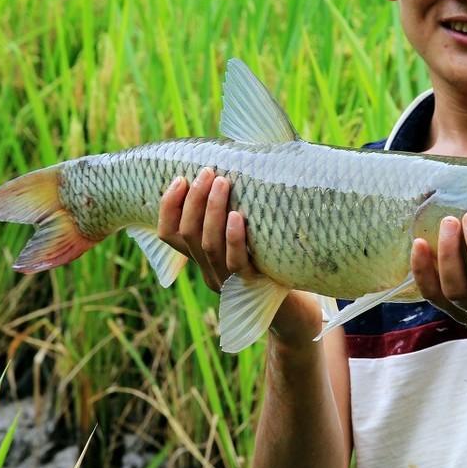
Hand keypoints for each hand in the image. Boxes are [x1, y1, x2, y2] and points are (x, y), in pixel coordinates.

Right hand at [157, 168, 320, 345]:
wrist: (298, 309)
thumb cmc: (274, 260)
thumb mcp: (250, 233)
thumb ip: (236, 207)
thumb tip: (241, 158)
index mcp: (203, 258)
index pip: (169, 234)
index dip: (168, 207)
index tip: (179, 178)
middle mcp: (210, 271)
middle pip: (188, 234)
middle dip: (194, 200)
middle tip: (208, 173)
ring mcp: (230, 281)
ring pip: (209, 245)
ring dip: (212, 210)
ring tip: (223, 182)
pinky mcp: (254, 286)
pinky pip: (237, 262)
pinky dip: (234, 237)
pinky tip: (238, 216)